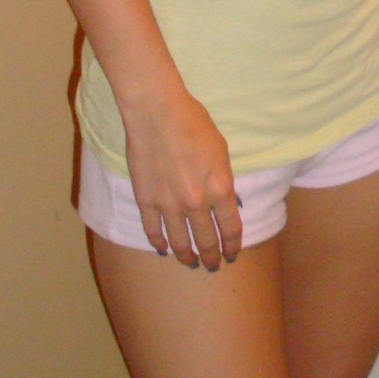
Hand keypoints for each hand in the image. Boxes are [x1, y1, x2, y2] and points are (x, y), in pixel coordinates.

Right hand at [122, 85, 242, 268]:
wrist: (157, 112)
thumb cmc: (194, 124)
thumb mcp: (222, 151)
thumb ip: (223, 180)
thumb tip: (226, 202)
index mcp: (220, 189)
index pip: (231, 229)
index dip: (233, 246)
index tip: (232, 254)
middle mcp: (196, 203)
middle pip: (207, 241)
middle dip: (212, 257)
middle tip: (212, 265)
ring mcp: (168, 204)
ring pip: (179, 242)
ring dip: (187, 256)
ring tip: (191, 262)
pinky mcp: (145, 200)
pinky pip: (153, 230)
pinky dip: (159, 243)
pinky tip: (163, 248)